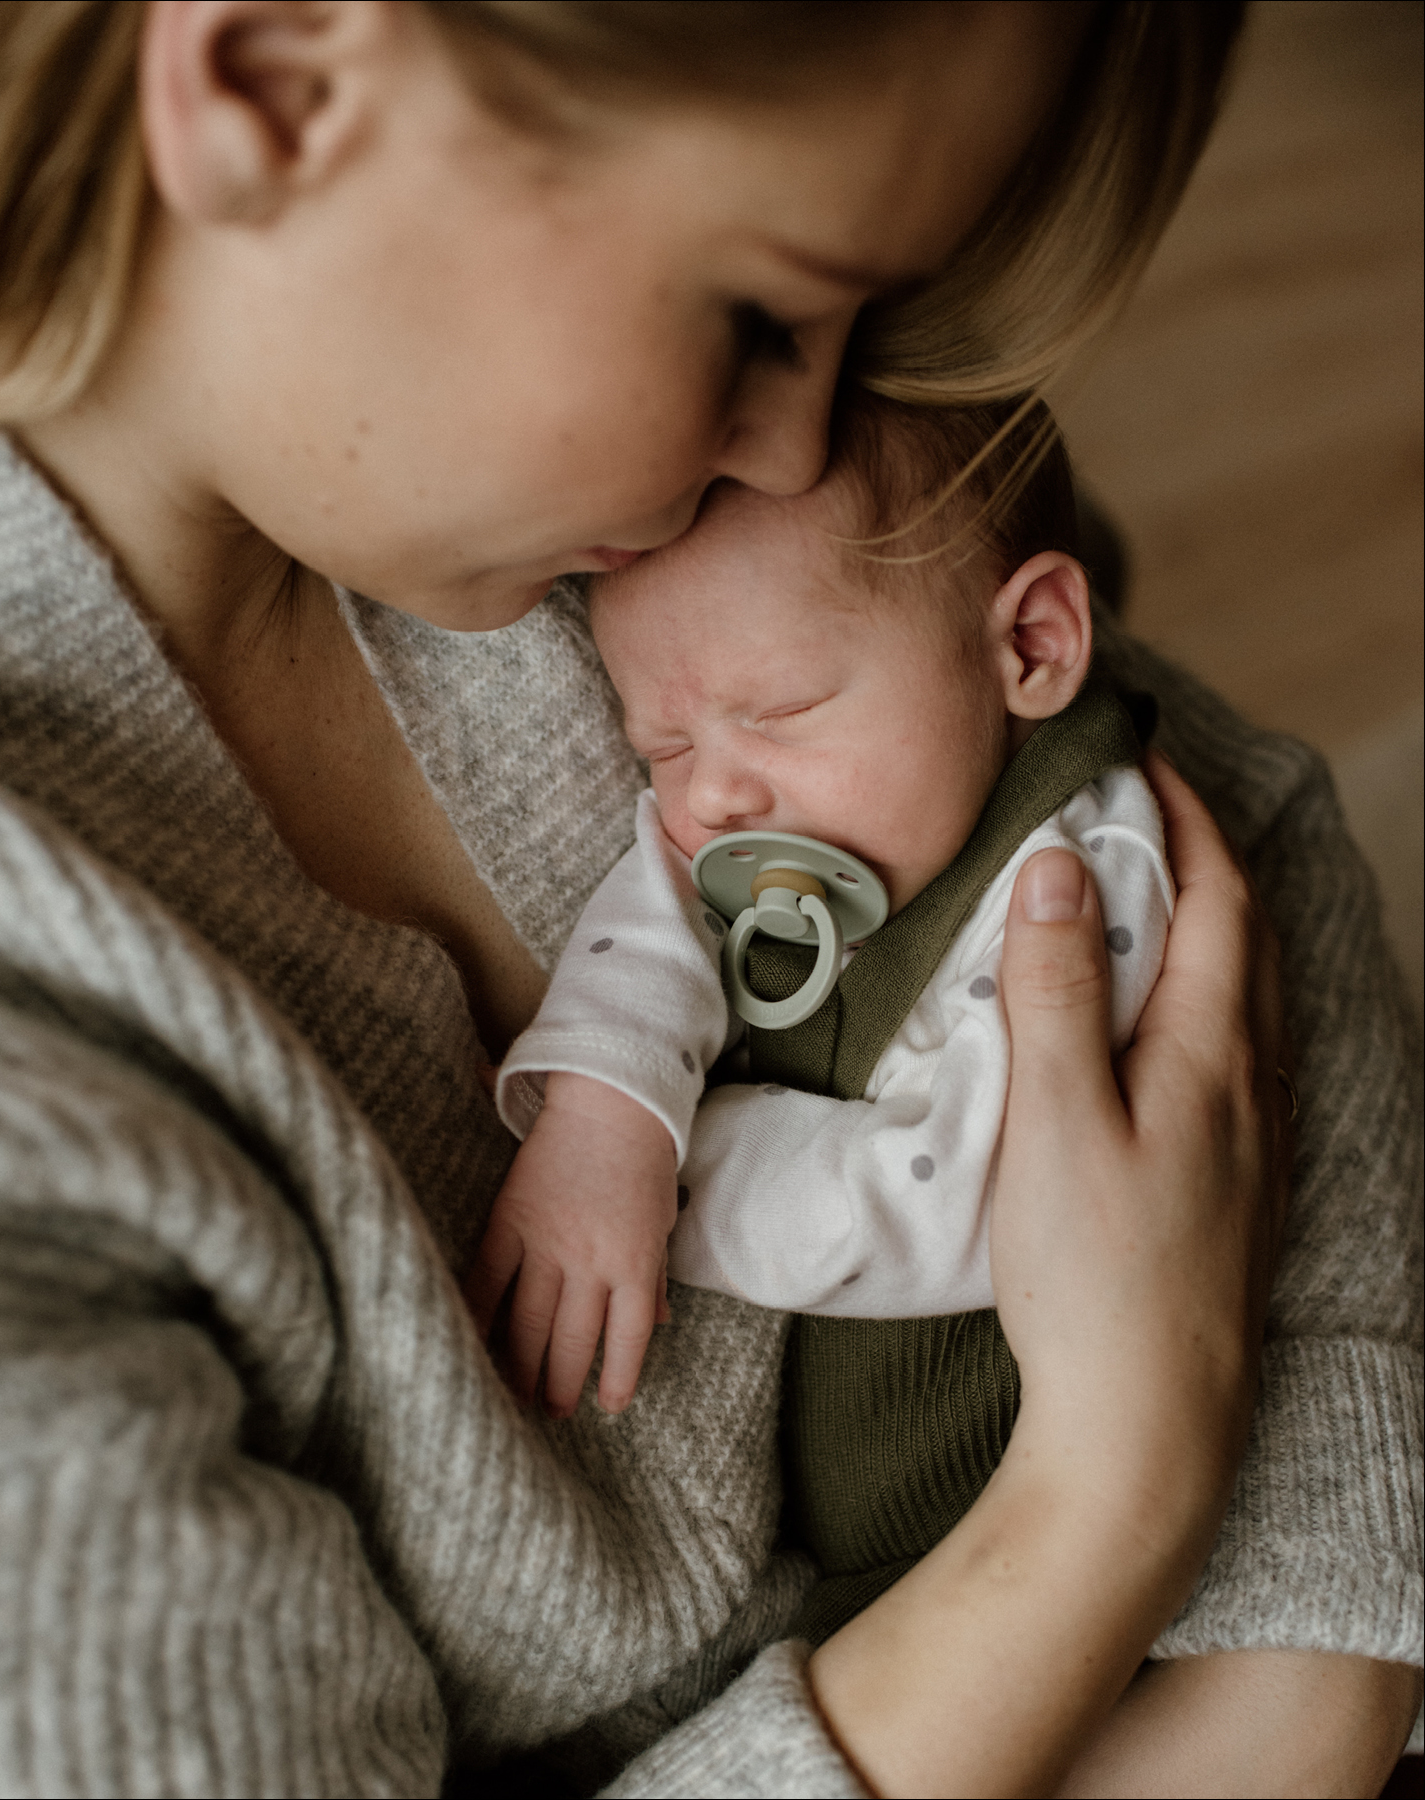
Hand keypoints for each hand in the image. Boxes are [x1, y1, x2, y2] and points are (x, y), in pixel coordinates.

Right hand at [464, 1073, 677, 1417]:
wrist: (611, 1102)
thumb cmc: (645, 1161)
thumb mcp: (663, 1221)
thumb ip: (656, 1275)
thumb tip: (659, 1322)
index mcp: (636, 1263)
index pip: (627, 1338)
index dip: (616, 1377)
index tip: (607, 1406)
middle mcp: (591, 1261)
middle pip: (572, 1339)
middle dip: (561, 1383)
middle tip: (553, 1410)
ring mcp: (548, 1242)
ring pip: (528, 1321)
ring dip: (521, 1364)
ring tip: (516, 1393)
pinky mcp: (512, 1220)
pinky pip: (489, 1277)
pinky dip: (478, 1312)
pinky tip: (471, 1339)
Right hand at [810, 757, 1292, 1798]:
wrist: (1150, 1429)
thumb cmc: (1095, 1279)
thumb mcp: (1056, 1124)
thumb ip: (1054, 995)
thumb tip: (1058, 870)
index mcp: (1209, 1055)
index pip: (1215, 899)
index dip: (1184, 818)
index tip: (1143, 756)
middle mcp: (1249, 1087)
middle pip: (1243, 939)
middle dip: (1200, 856)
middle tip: (1139, 807)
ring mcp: (1250, 1141)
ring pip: (1241, 998)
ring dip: (1203, 925)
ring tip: (1143, 895)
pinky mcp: (1232, 1187)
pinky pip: (1231, 1054)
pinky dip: (1198, 995)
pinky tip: (1160, 1025)